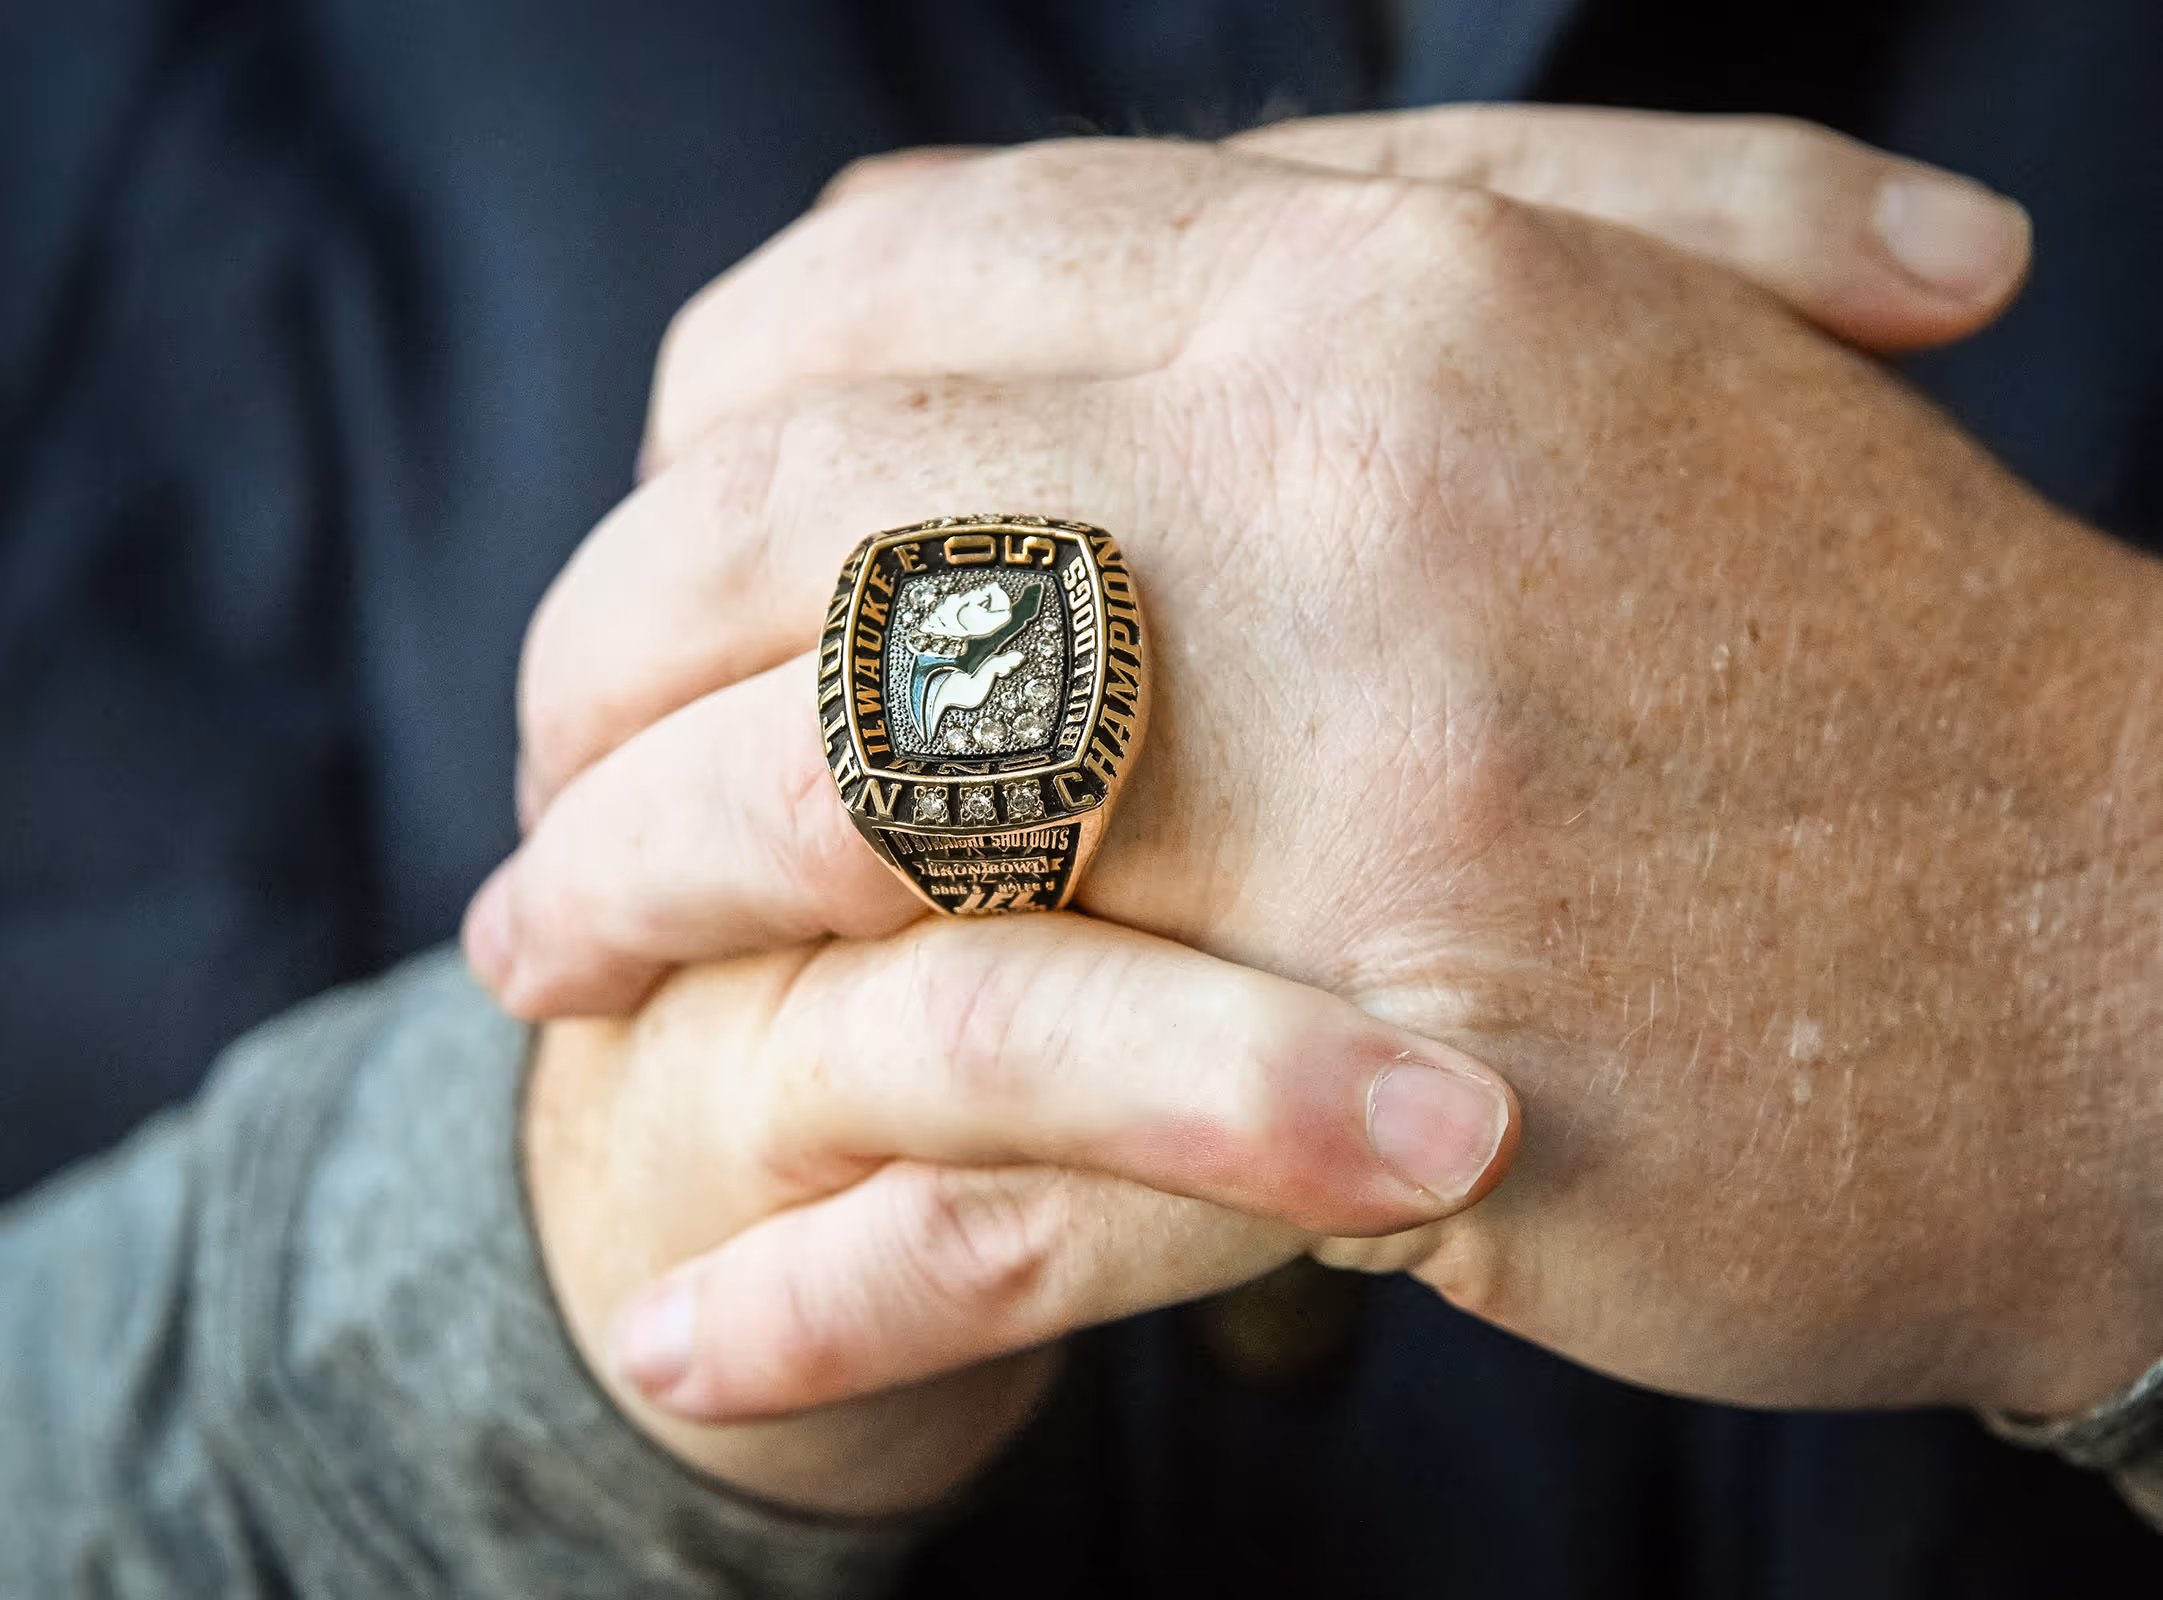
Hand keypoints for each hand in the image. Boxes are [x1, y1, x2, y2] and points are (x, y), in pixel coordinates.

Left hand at [482, 110, 2162, 1422]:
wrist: (2138, 934)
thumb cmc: (1862, 651)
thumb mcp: (1584, 356)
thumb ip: (1278, 288)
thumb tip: (945, 283)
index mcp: (1365, 292)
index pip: (854, 297)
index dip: (688, 437)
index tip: (651, 570)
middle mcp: (1326, 496)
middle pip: (769, 532)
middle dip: (590, 670)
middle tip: (548, 792)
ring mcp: (1353, 800)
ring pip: (820, 822)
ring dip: (626, 909)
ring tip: (551, 983)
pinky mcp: (1393, 1099)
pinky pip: (1003, 1177)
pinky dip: (813, 1261)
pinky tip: (689, 1310)